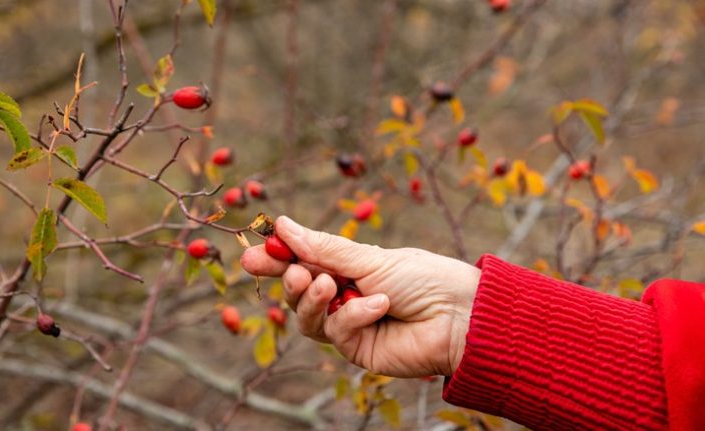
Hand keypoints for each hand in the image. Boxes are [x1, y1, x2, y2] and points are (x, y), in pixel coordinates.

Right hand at [241, 216, 479, 377]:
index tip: (250, 254)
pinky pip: (336, 333)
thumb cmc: (424, 278)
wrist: (461, 315)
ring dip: (313, 299)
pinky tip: (378, 306)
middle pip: (297, 292)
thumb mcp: (370, 257)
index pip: (302, 261)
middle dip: (289, 280)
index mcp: (348, 268)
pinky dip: (352, 316)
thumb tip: (282, 225)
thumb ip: (323, 248)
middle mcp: (344, 296)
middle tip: (293, 271)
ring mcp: (350, 324)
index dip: (275, 259)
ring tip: (329, 285)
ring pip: (308, 317)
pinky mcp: (358, 349)